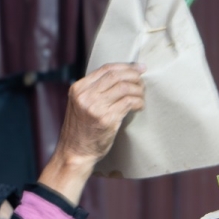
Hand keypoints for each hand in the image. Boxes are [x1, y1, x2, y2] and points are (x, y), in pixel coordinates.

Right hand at [39, 62, 145, 202]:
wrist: (75, 152)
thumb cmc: (82, 129)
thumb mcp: (81, 104)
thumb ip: (94, 91)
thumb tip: (121, 77)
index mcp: (78, 88)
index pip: (106, 69)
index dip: (126, 66)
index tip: (138, 68)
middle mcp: (85, 95)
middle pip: (116, 75)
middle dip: (134, 76)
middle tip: (143, 81)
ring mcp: (95, 107)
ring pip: (125, 87)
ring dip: (138, 90)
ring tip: (142, 96)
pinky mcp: (107, 119)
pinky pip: (129, 103)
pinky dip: (138, 102)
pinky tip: (140, 106)